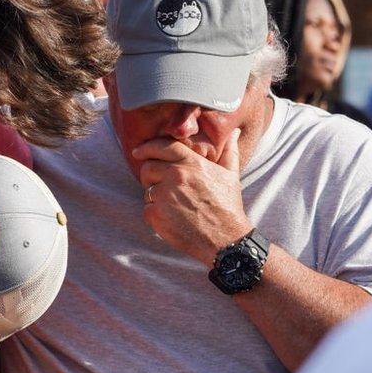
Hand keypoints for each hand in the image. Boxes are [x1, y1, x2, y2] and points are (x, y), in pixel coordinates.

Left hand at [133, 129, 252, 265]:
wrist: (225, 240)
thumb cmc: (228, 207)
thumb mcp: (231, 176)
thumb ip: (228, 151)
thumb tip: (234, 132)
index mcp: (192, 163)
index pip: (162, 146)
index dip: (147, 147)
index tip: (137, 151)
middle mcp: (176, 176)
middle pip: (148, 167)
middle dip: (150, 174)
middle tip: (159, 184)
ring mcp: (164, 195)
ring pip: (146, 189)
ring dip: (154, 195)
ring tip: (172, 205)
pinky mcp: (156, 214)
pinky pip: (146, 209)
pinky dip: (155, 214)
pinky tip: (171, 219)